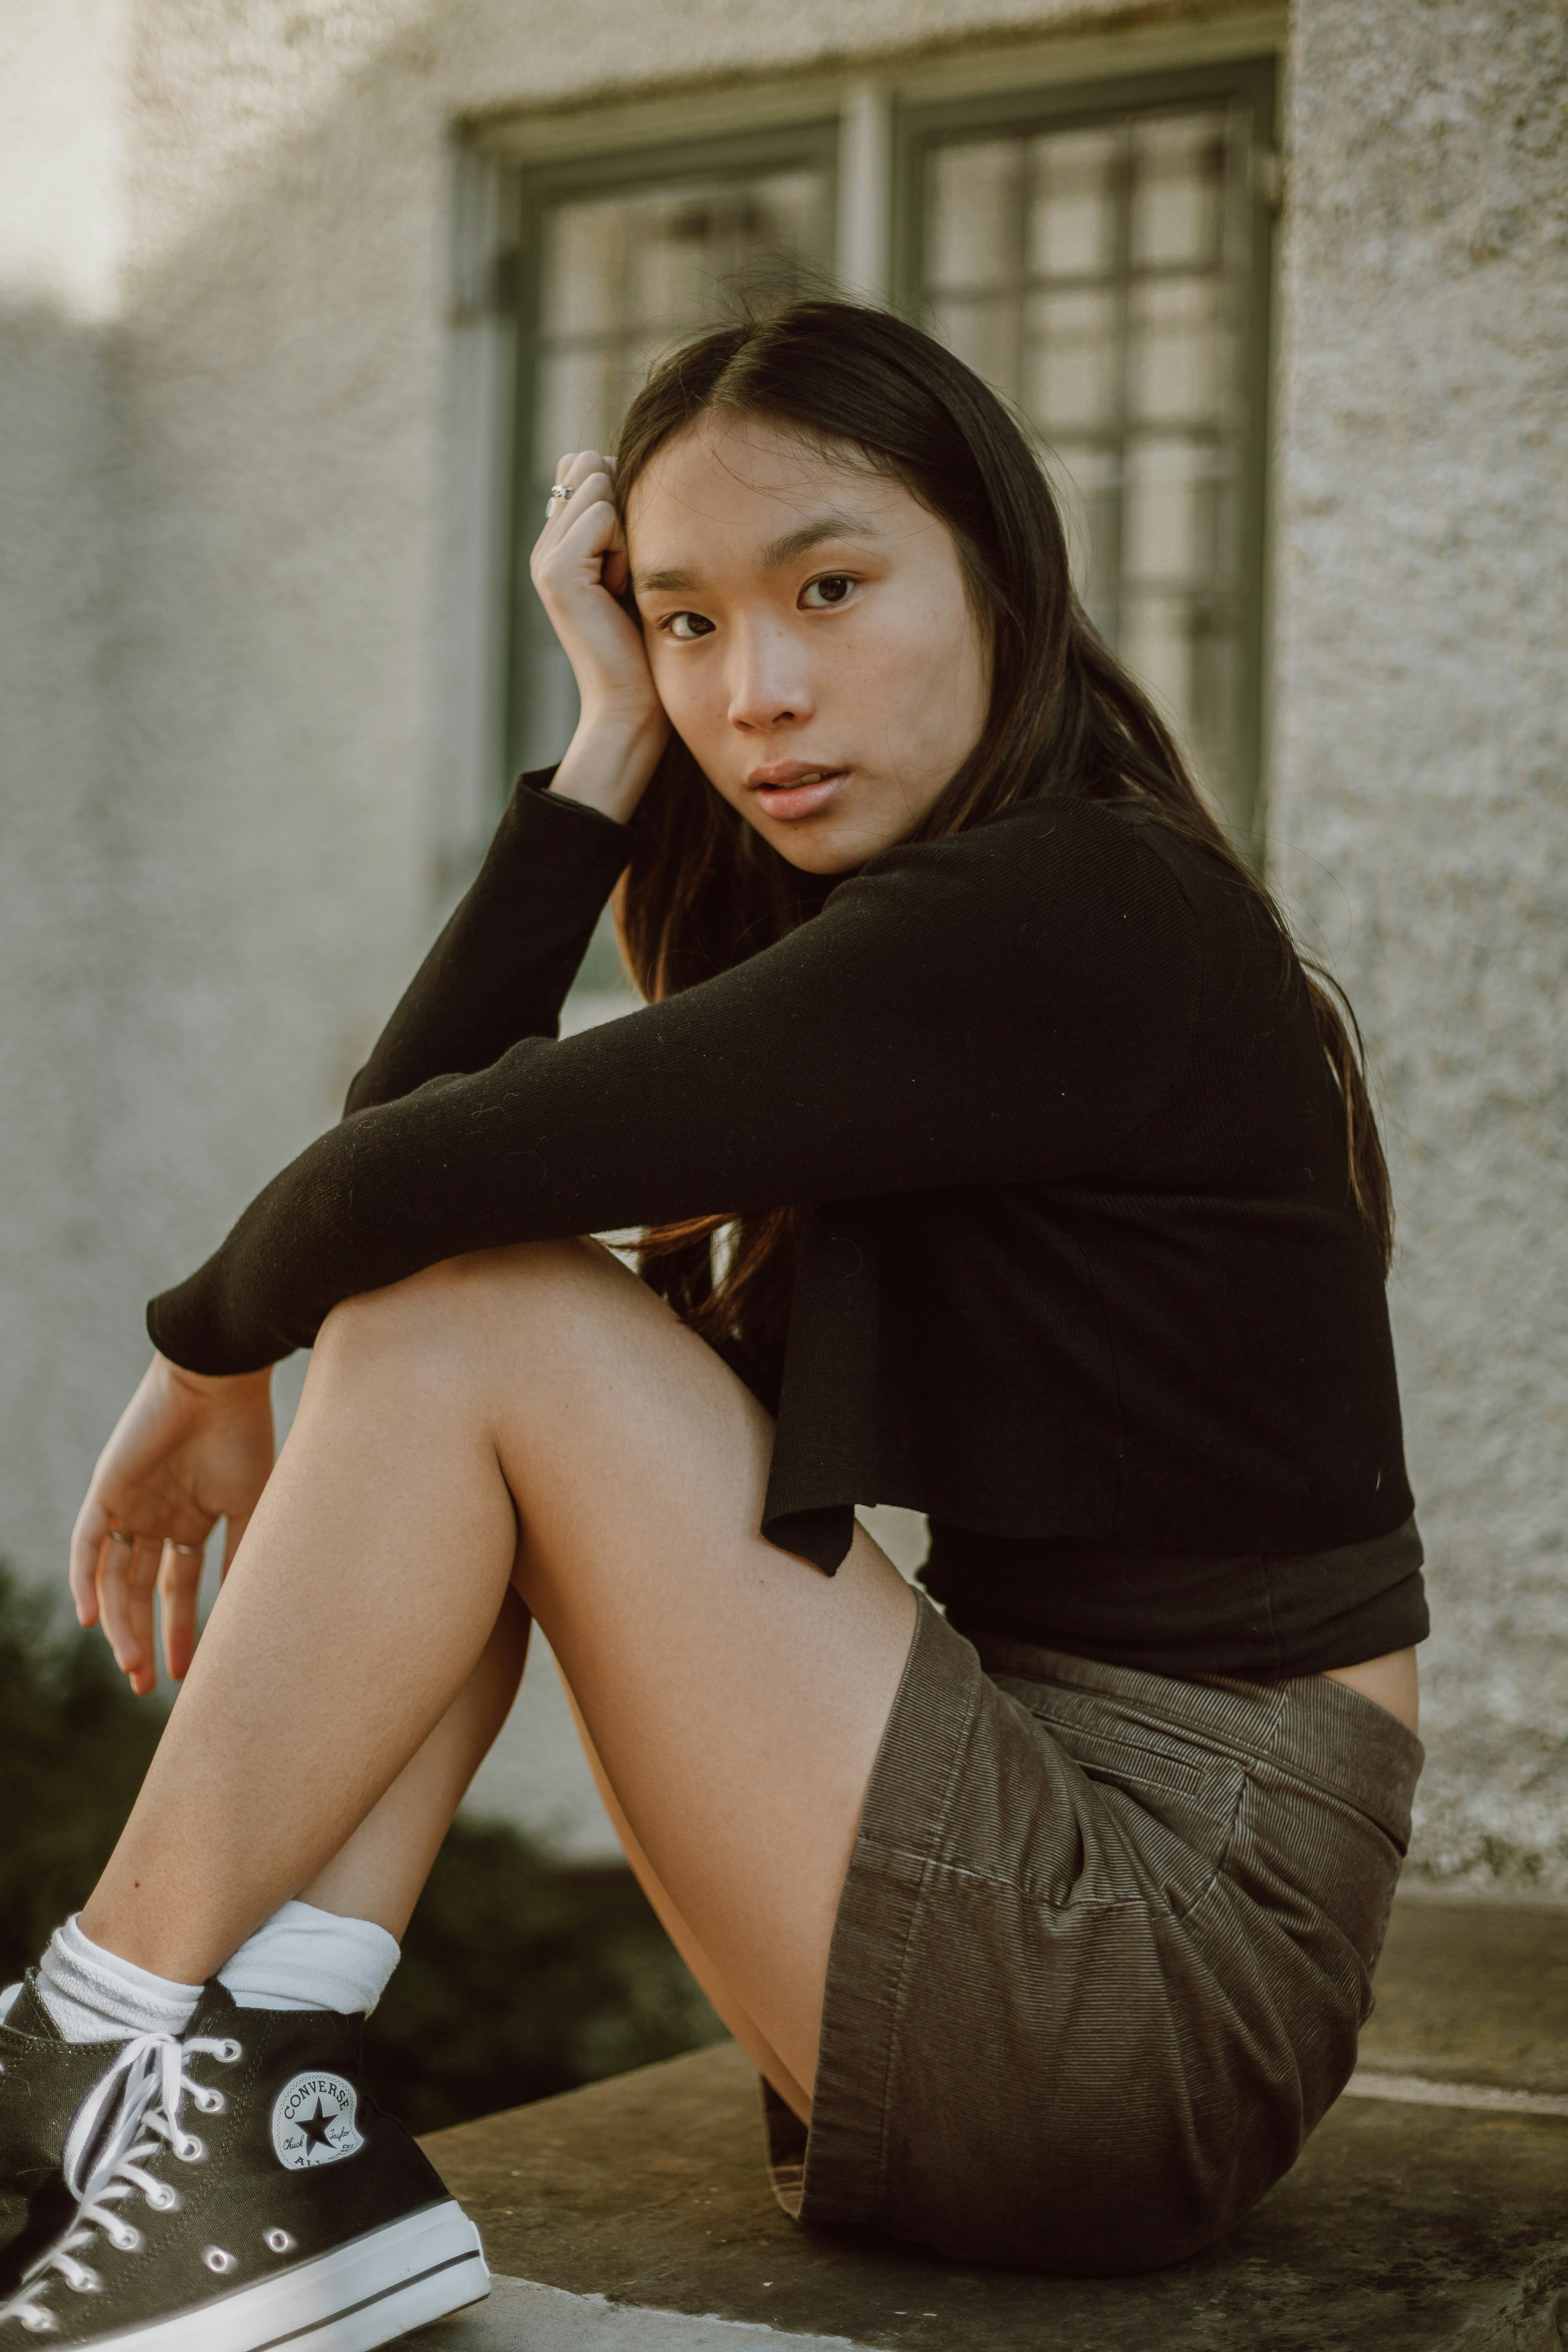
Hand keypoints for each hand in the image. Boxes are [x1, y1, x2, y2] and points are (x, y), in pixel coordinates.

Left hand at [69, 1354, 275, 1694]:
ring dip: (117, 1623)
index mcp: (191, 1519)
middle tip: (145, 1684)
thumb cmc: (245, 1435)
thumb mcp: (253, 1506)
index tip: (186, 1675)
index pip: (177, 1587)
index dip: (180, 1630)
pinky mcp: (106, 1490)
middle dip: (142, 1639)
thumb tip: (244, 1614)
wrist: (220, 1381)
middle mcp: (155, 1517)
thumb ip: (243, 1556)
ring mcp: (128, 1505)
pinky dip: (84, 1581)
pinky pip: (86, 1545)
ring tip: (129, 1664)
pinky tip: (91, 1620)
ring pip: (112, 1577)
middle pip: (138, 1591)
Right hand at [529, 449, 668, 822]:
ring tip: (625, 579)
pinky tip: (619, 587)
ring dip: (628, 526)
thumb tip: (622, 461)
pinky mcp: (557, 569)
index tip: (634, 551)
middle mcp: (546, 543)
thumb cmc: (648, 640)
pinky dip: (625, 545)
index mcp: (561, 540)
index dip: (620, 491)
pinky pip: (603, 513)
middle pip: (590, 463)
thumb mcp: (638, 565)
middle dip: (624, 503)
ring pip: (597, 483)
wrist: (633, 700)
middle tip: (629, 566)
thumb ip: (625, 518)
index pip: (584, 465)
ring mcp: (545, 555)